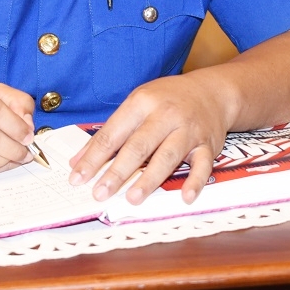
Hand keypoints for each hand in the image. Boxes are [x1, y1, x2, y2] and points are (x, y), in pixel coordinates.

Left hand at [68, 74, 232, 204]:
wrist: (211, 91)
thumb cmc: (167, 100)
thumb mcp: (135, 105)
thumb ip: (109, 133)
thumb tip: (78, 161)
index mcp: (142, 103)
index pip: (112, 134)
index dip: (93, 157)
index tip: (77, 178)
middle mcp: (165, 115)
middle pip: (138, 146)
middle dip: (117, 171)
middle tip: (100, 193)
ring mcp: (188, 130)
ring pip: (167, 156)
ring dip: (150, 179)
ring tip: (132, 198)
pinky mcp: (207, 144)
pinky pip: (202, 164)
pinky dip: (195, 181)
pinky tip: (185, 197)